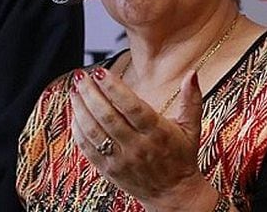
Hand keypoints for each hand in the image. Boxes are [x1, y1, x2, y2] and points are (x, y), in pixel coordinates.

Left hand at [69, 67, 220, 211]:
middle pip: (108, 117)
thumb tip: (191, 74)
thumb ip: (191, 99)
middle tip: (81, 76)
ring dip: (80, 108)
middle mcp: (137, 147)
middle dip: (91, 93)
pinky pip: (87, 148)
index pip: (131, 107)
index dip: (113, 88)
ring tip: (75, 90)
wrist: (173, 194)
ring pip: (94, 131)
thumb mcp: (191, 128)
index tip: (100, 72)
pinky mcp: (108, 169)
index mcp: (157, 133)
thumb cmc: (181, 157)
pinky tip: (76, 113)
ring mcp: (121, 159)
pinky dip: (78, 129)